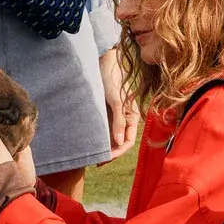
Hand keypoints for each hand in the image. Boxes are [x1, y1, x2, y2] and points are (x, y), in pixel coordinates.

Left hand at [99, 47, 139, 161]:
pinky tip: (91, 141)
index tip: (104, 159)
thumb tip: (119, 143)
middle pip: (120, 141)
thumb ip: (118, 121)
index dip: (117, 152)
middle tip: (97, 162)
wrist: (104, 61)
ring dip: (105, 146)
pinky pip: (105, 128)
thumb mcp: (115, 100)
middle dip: (111, 153)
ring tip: (93, 154)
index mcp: (132, 117)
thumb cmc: (112, 78)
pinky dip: (100, 136)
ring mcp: (116, 115)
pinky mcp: (107, 110)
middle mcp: (125, 118)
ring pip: (112, 136)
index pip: (127, 141)